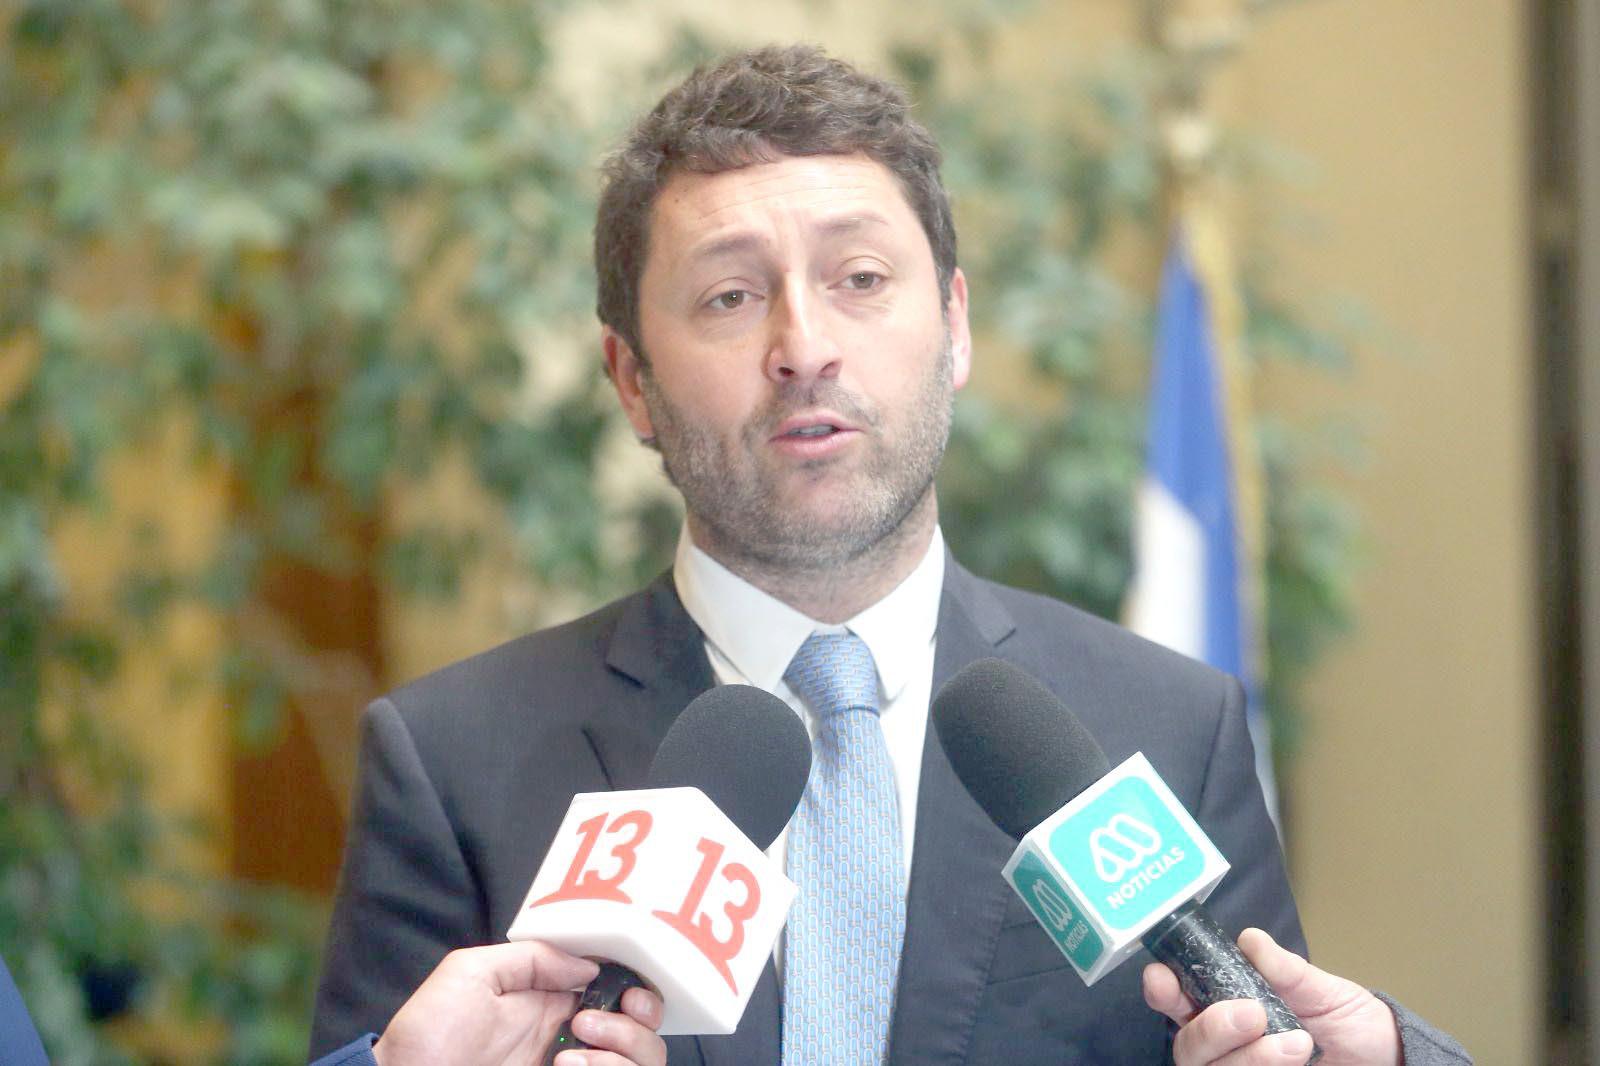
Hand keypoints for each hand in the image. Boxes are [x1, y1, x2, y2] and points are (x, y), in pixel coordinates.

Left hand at [371, 941, 666, 1065]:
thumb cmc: (428, 1035)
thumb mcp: (470, 973)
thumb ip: (532, 958)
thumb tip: (589, 967)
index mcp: (554, 1006)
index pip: (623, 996)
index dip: (638, 991)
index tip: (628, 991)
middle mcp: (574, 1043)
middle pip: (646, 1036)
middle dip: (636, 1026)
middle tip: (593, 1024)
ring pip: (642, 1065)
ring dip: (622, 1053)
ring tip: (572, 1054)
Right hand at [1142, 927, 1401, 1065]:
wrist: (1391, 1064)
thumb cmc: (1353, 1026)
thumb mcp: (1325, 992)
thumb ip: (1286, 971)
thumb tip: (1249, 939)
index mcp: (1228, 1008)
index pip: (1179, 1001)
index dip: (1163, 991)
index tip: (1163, 978)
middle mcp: (1226, 1047)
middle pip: (1187, 1045)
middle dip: (1212, 1028)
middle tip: (1254, 1015)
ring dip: (1249, 1057)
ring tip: (1298, 1044)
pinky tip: (1294, 1064)